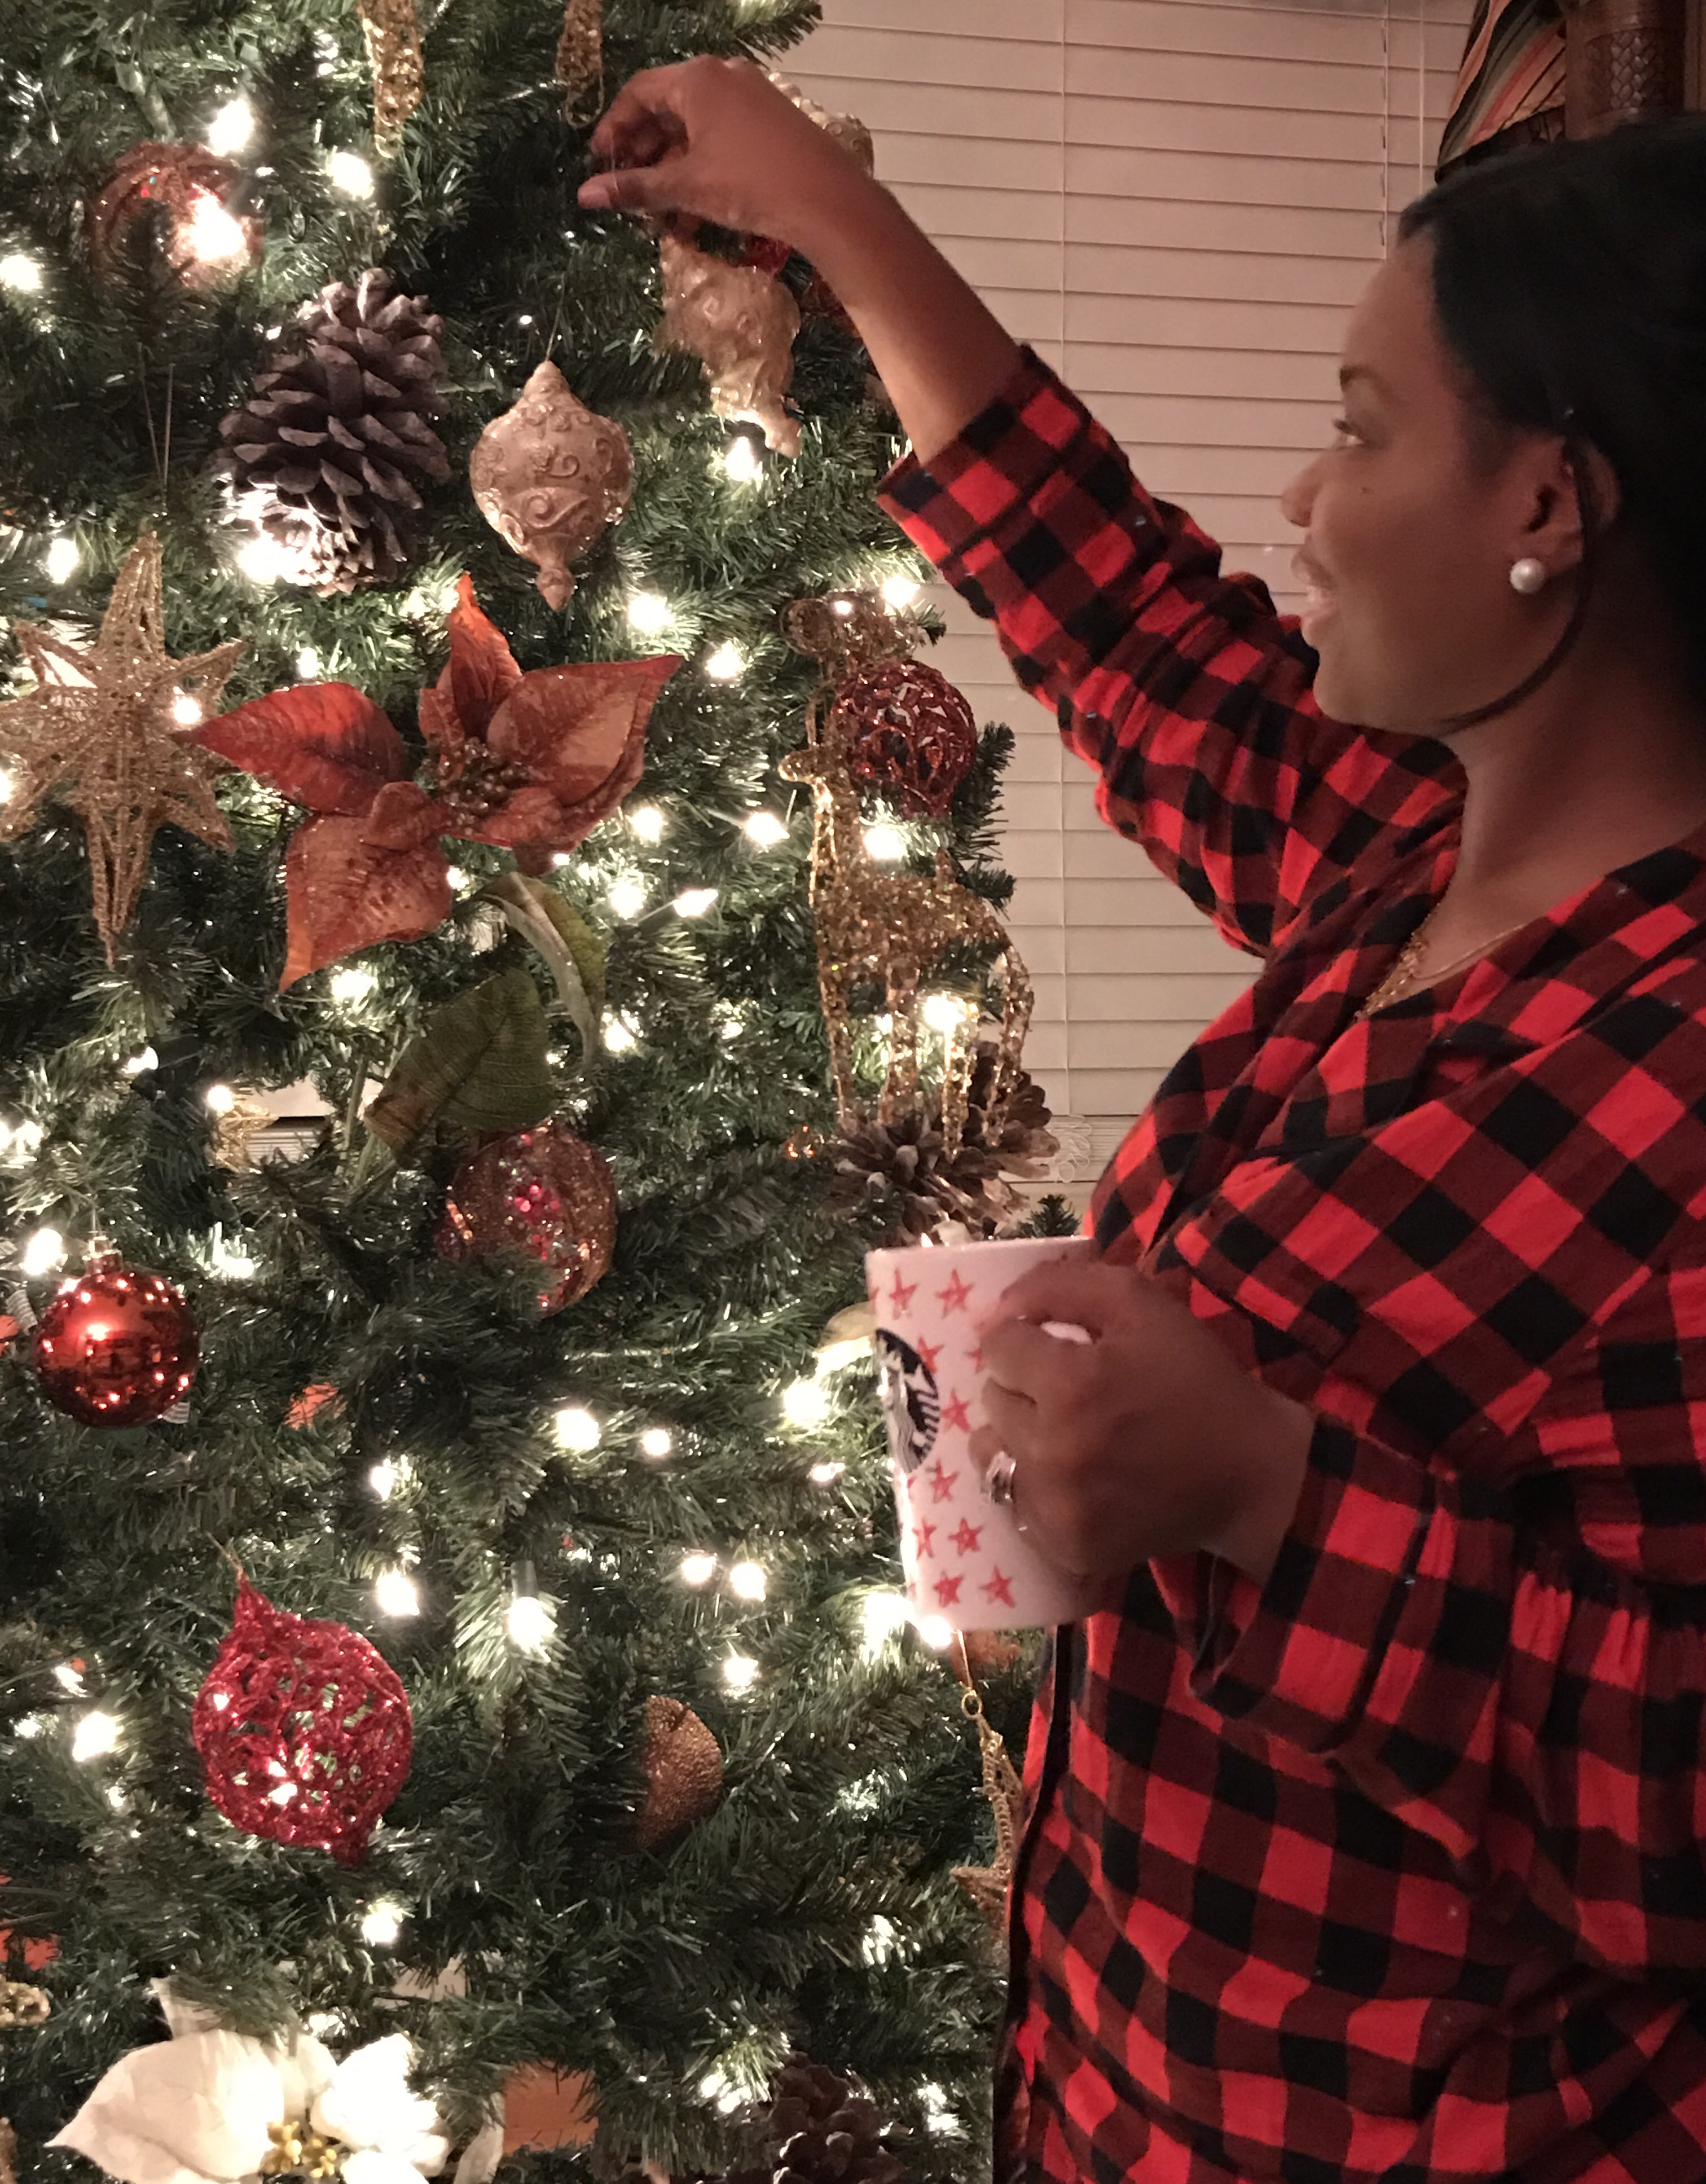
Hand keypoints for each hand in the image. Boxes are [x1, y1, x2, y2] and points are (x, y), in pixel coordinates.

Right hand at [578, 57, 879, 254]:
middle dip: (643, 150)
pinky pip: (722, 136)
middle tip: (626, 187)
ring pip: (696, 127)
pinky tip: (692, 207)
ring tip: (658, 208)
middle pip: (668, 107)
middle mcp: (724, 75)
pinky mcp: (771, 120)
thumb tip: (585, 195)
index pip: (639, 93)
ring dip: (671, 166)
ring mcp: (751, 95)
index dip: (614, 129)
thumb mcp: (686, 187)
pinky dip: (701, 166)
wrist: (826, 201)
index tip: (600, 163)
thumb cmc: (749, 185)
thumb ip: (635, 188)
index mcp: (698, 78)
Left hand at [971, 1258, 1314, 1587]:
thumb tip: (998, 1306)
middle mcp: (1052, 1449)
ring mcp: (1056, 1506)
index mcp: (1071, 1383)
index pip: (998, 1347)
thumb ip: (1060, 1285)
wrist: (1249, 1474)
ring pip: (989, 1454)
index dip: (1024, 1339)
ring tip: (1059, 1432)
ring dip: (1015, 1435)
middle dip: (1022, 1385)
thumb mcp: (1139, 1302)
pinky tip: (1071, 1475)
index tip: (1054, 1347)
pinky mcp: (1064, 1546)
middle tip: (1067, 1389)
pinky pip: (1012, 1504)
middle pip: (992, 1399)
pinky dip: (1032, 1485)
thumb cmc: (1195, 1378)